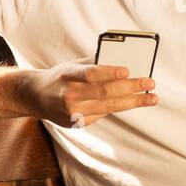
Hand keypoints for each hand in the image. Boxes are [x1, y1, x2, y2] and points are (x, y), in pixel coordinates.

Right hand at [19, 57, 156, 126]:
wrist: (35, 97)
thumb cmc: (60, 77)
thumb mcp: (72, 65)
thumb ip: (94, 63)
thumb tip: (124, 60)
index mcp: (67, 75)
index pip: (90, 74)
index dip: (109, 72)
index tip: (128, 71)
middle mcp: (68, 95)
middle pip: (105, 92)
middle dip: (131, 87)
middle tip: (150, 83)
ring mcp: (72, 112)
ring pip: (108, 107)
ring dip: (133, 102)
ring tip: (151, 98)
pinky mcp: (76, 124)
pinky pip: (102, 114)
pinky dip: (118, 107)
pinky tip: (132, 102)